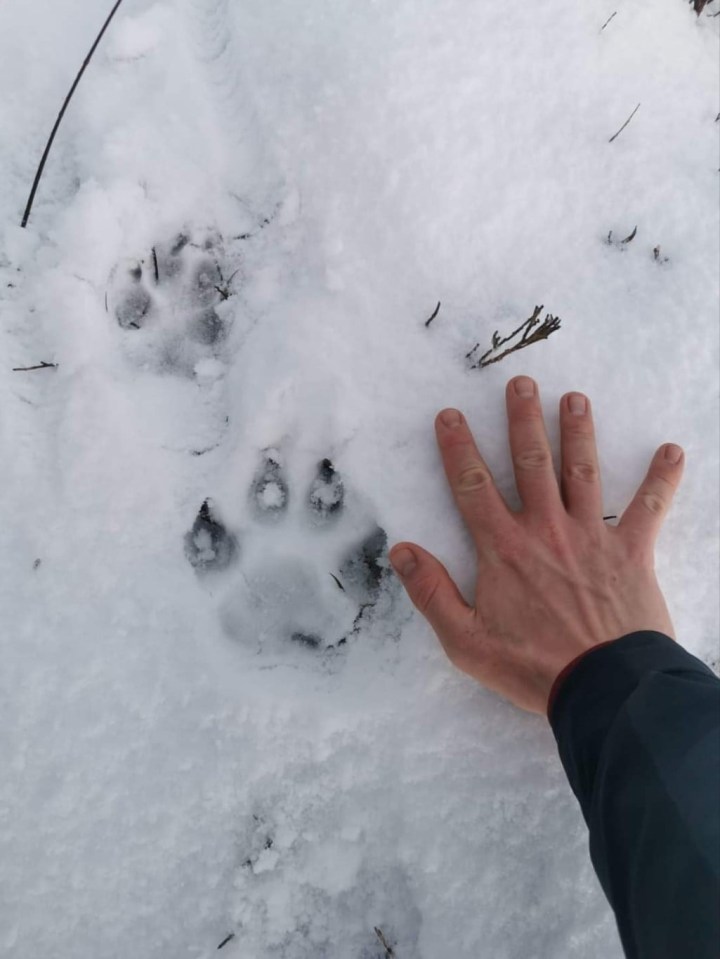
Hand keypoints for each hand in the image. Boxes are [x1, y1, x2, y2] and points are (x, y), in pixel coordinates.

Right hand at [389, 376, 684, 714]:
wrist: (603, 688)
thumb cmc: (533, 667)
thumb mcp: (465, 641)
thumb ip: (431, 593)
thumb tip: (401, 551)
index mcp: (504, 549)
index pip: (473, 487)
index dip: (458, 449)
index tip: (450, 415)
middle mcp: (546, 530)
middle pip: (531, 463)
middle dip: (523, 420)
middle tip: (522, 383)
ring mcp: (591, 536)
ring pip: (581, 472)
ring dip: (578, 432)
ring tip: (575, 398)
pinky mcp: (631, 552)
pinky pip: (649, 508)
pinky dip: (662, 479)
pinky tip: (672, 451)